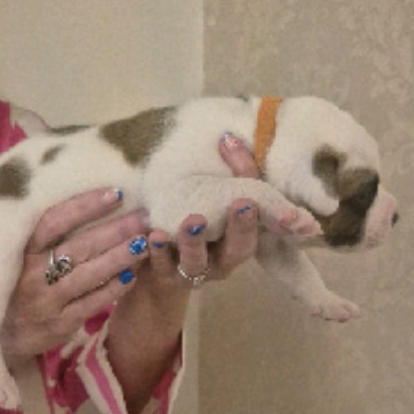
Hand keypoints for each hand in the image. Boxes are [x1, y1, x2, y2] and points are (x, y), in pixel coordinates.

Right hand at [0, 188, 149, 364]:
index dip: (84, 206)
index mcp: (23, 251)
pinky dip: (115, 288)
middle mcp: (34, 274)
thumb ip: (49, 236)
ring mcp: (48, 300)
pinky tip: (133, 275)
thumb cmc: (21, 284)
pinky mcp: (61, 323)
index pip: (53, 222)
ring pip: (90, 275)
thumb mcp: (24, 257)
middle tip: (144, 217)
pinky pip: (93, 302)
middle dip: (115, 230)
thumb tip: (92, 202)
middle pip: (79, 247)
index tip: (115, 194)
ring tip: (145, 243)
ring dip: (121, 257)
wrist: (5, 333)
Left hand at [139, 132, 260, 290]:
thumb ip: (232, 169)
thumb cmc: (201, 214)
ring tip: (189, 222)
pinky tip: (152, 235)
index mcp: (242, 241)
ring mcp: (193, 271)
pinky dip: (157, 252)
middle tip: (235, 207)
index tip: (251, 201)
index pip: (259, 232)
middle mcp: (222, 262)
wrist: (159, 248)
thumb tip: (228, 137)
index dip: (261, 221)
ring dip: (193, 243)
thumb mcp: (221, 191)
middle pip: (235, 252)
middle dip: (238, 230)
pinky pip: (161, 267)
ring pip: (196, 264)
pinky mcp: (165, 276)